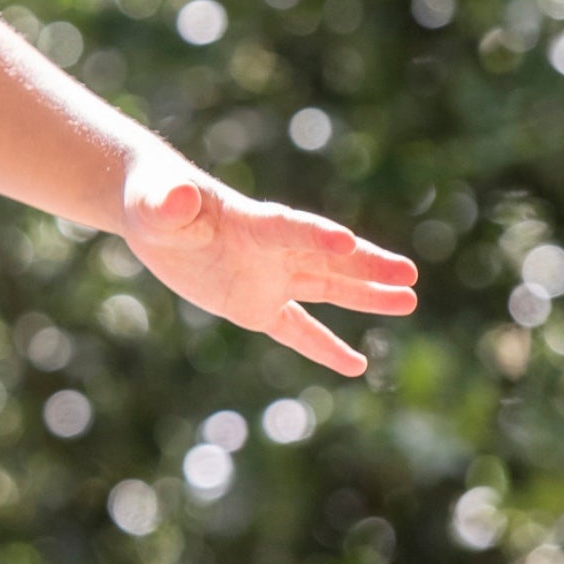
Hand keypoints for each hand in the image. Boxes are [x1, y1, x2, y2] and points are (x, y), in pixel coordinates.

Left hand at [114, 143, 417, 376]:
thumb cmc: (155, 198)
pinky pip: (296, 329)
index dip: (314, 234)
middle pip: (325, 258)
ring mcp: (269, 277)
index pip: (288, 227)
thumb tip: (180, 197)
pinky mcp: (256, 305)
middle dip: (365, 266)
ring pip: (326, 288)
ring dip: (366, 295)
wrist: (156, 211)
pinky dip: (323, 347)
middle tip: (409, 273)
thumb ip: (169, 204)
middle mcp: (271, 249)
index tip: (346, 241)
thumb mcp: (155, 204)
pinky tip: (357, 366)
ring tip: (409, 300)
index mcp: (250, 221)